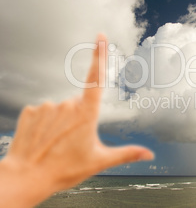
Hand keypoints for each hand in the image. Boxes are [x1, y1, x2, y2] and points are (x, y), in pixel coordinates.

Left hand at [0, 34, 153, 207]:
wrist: (26, 178)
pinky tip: (43, 139)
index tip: (100, 36)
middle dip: (79, 118)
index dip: (99, 55)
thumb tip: (150, 155)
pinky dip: (44, 123)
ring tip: (56, 143)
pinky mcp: (30, 111)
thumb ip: (127, 153)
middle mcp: (67, 105)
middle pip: (78, 104)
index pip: (96, 78)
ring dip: (61, 122)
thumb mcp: (100, 161)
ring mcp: (47, 107)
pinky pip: (43, 112)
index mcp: (86, 113)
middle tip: (72, 142)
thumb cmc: (64, 170)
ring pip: (60, 109)